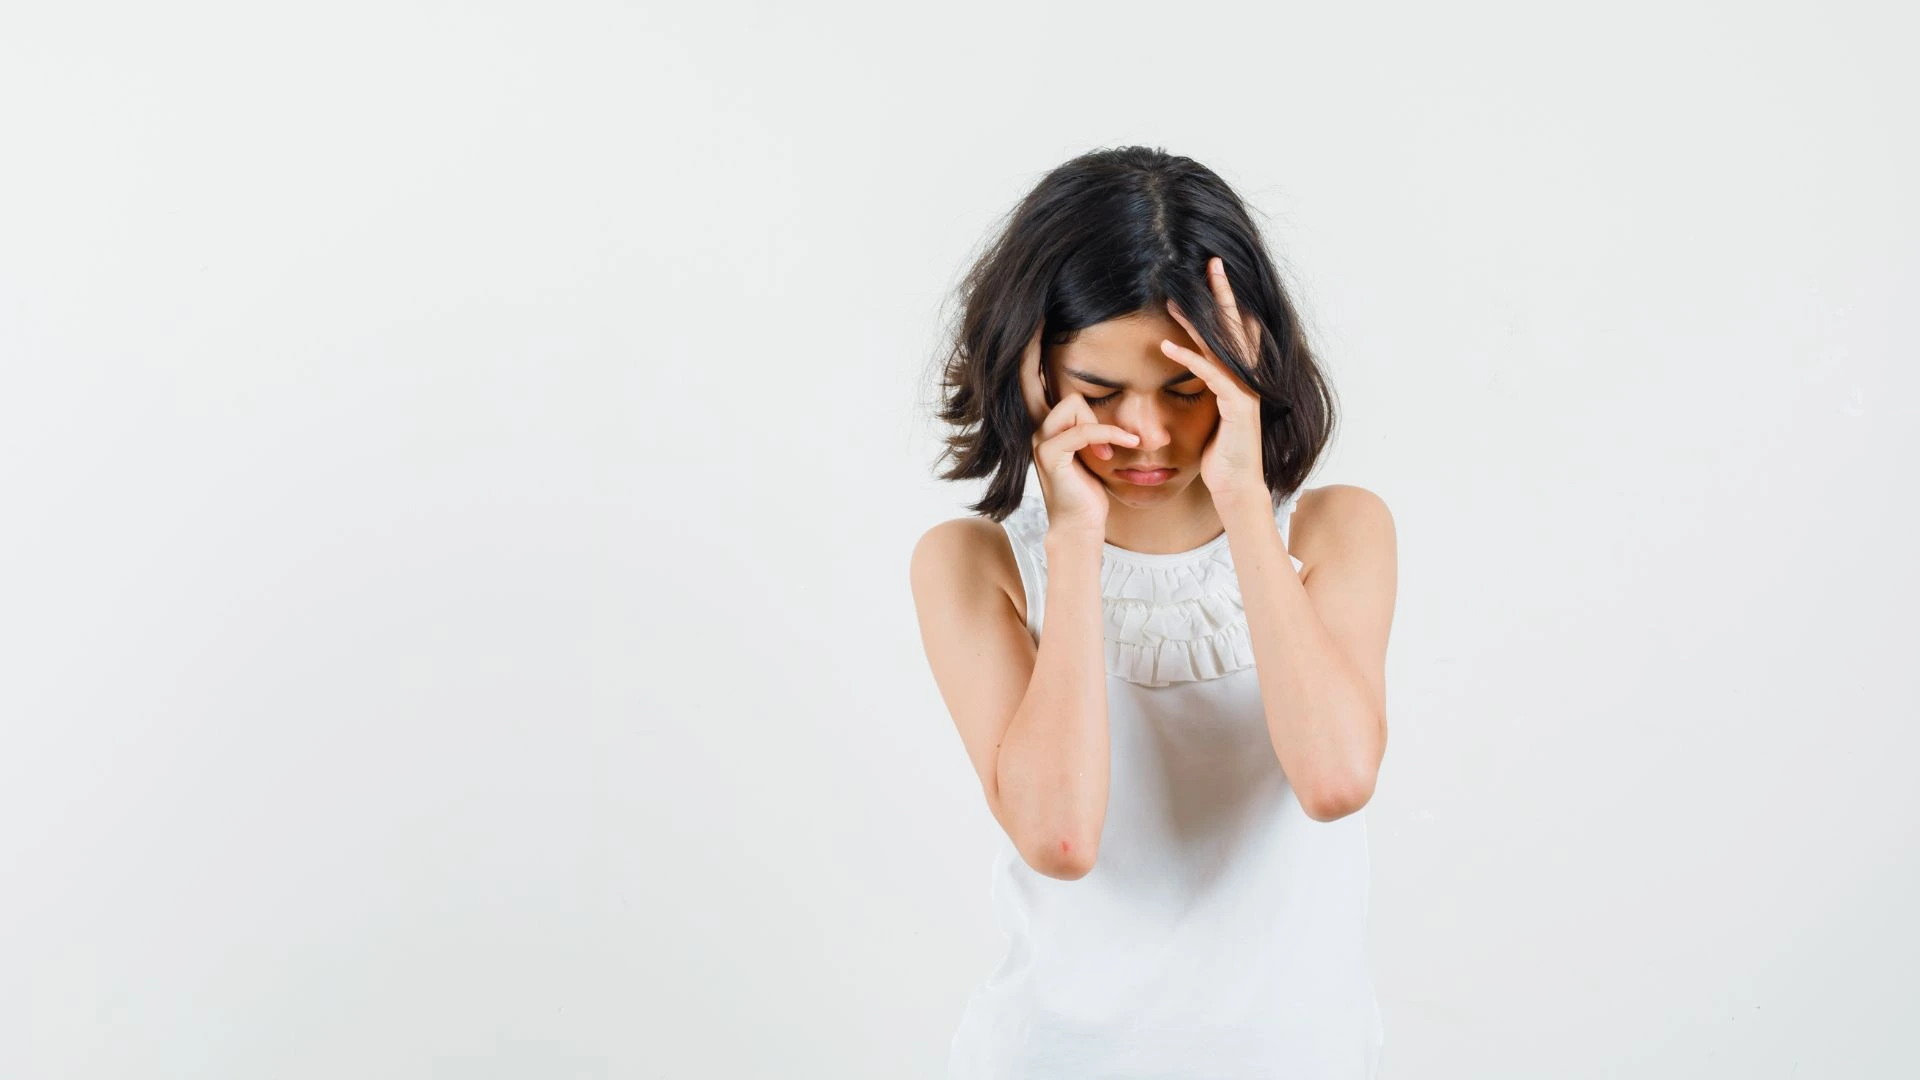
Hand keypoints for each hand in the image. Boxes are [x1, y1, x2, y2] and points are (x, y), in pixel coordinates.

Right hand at [1018, 321, 1141, 536]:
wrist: (1081, 526)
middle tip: (1044, 323)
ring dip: (1102, 422)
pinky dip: (1110, 435)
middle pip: (1039, 378)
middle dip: (1036, 350)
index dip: (1030, 348)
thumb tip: (1107, 398)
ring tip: (1120, 444)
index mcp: (1045, 421)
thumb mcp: (1093, 447)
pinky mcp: (1052, 456)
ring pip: (1073, 404)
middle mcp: (1036, 426)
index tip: (1035, 315)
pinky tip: (1126, 444)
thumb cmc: (1089, 487)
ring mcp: (1041, 441)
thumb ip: (1091, 421)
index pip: (1031, 377)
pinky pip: (1084, 430)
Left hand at [1162, 256, 1269, 506]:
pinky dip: (1190, 358)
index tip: (1212, 273)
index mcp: (1243, 378)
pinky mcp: (1238, 408)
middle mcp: (1249, 380)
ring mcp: (1246, 392)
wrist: (1236, 488)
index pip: (1236, 330)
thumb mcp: (1214, 414)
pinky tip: (1168, 345)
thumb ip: (1211, 386)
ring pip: (1223, 347)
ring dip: (1198, 320)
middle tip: (1210, 262)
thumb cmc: (1223, 454)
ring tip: (1176, 298)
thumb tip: (1196, 365)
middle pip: (1236, 327)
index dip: (1227, 301)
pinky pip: (1211, 376)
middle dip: (1223, 294)